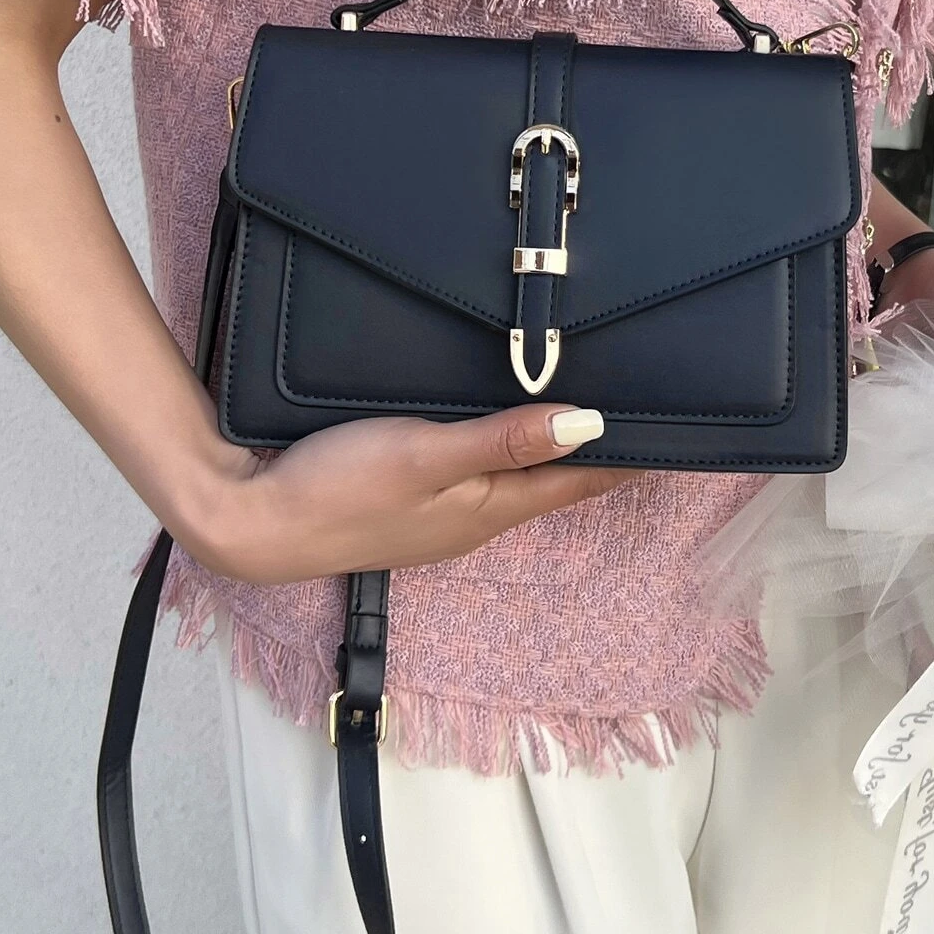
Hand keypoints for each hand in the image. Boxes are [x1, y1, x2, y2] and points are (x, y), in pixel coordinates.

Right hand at [187, 404, 619, 584]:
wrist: (253, 522)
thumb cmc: (340, 488)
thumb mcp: (426, 455)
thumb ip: (505, 441)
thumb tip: (591, 426)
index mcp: (491, 508)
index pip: (581, 481)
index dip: (630, 457)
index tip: (680, 431)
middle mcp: (476, 517)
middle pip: (556, 481)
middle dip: (602, 452)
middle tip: (647, 412)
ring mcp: (442, 514)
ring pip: (517, 477)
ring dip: (554, 450)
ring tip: (591, 415)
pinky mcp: (410, 501)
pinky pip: (479, 473)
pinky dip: (508, 450)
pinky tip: (502, 429)